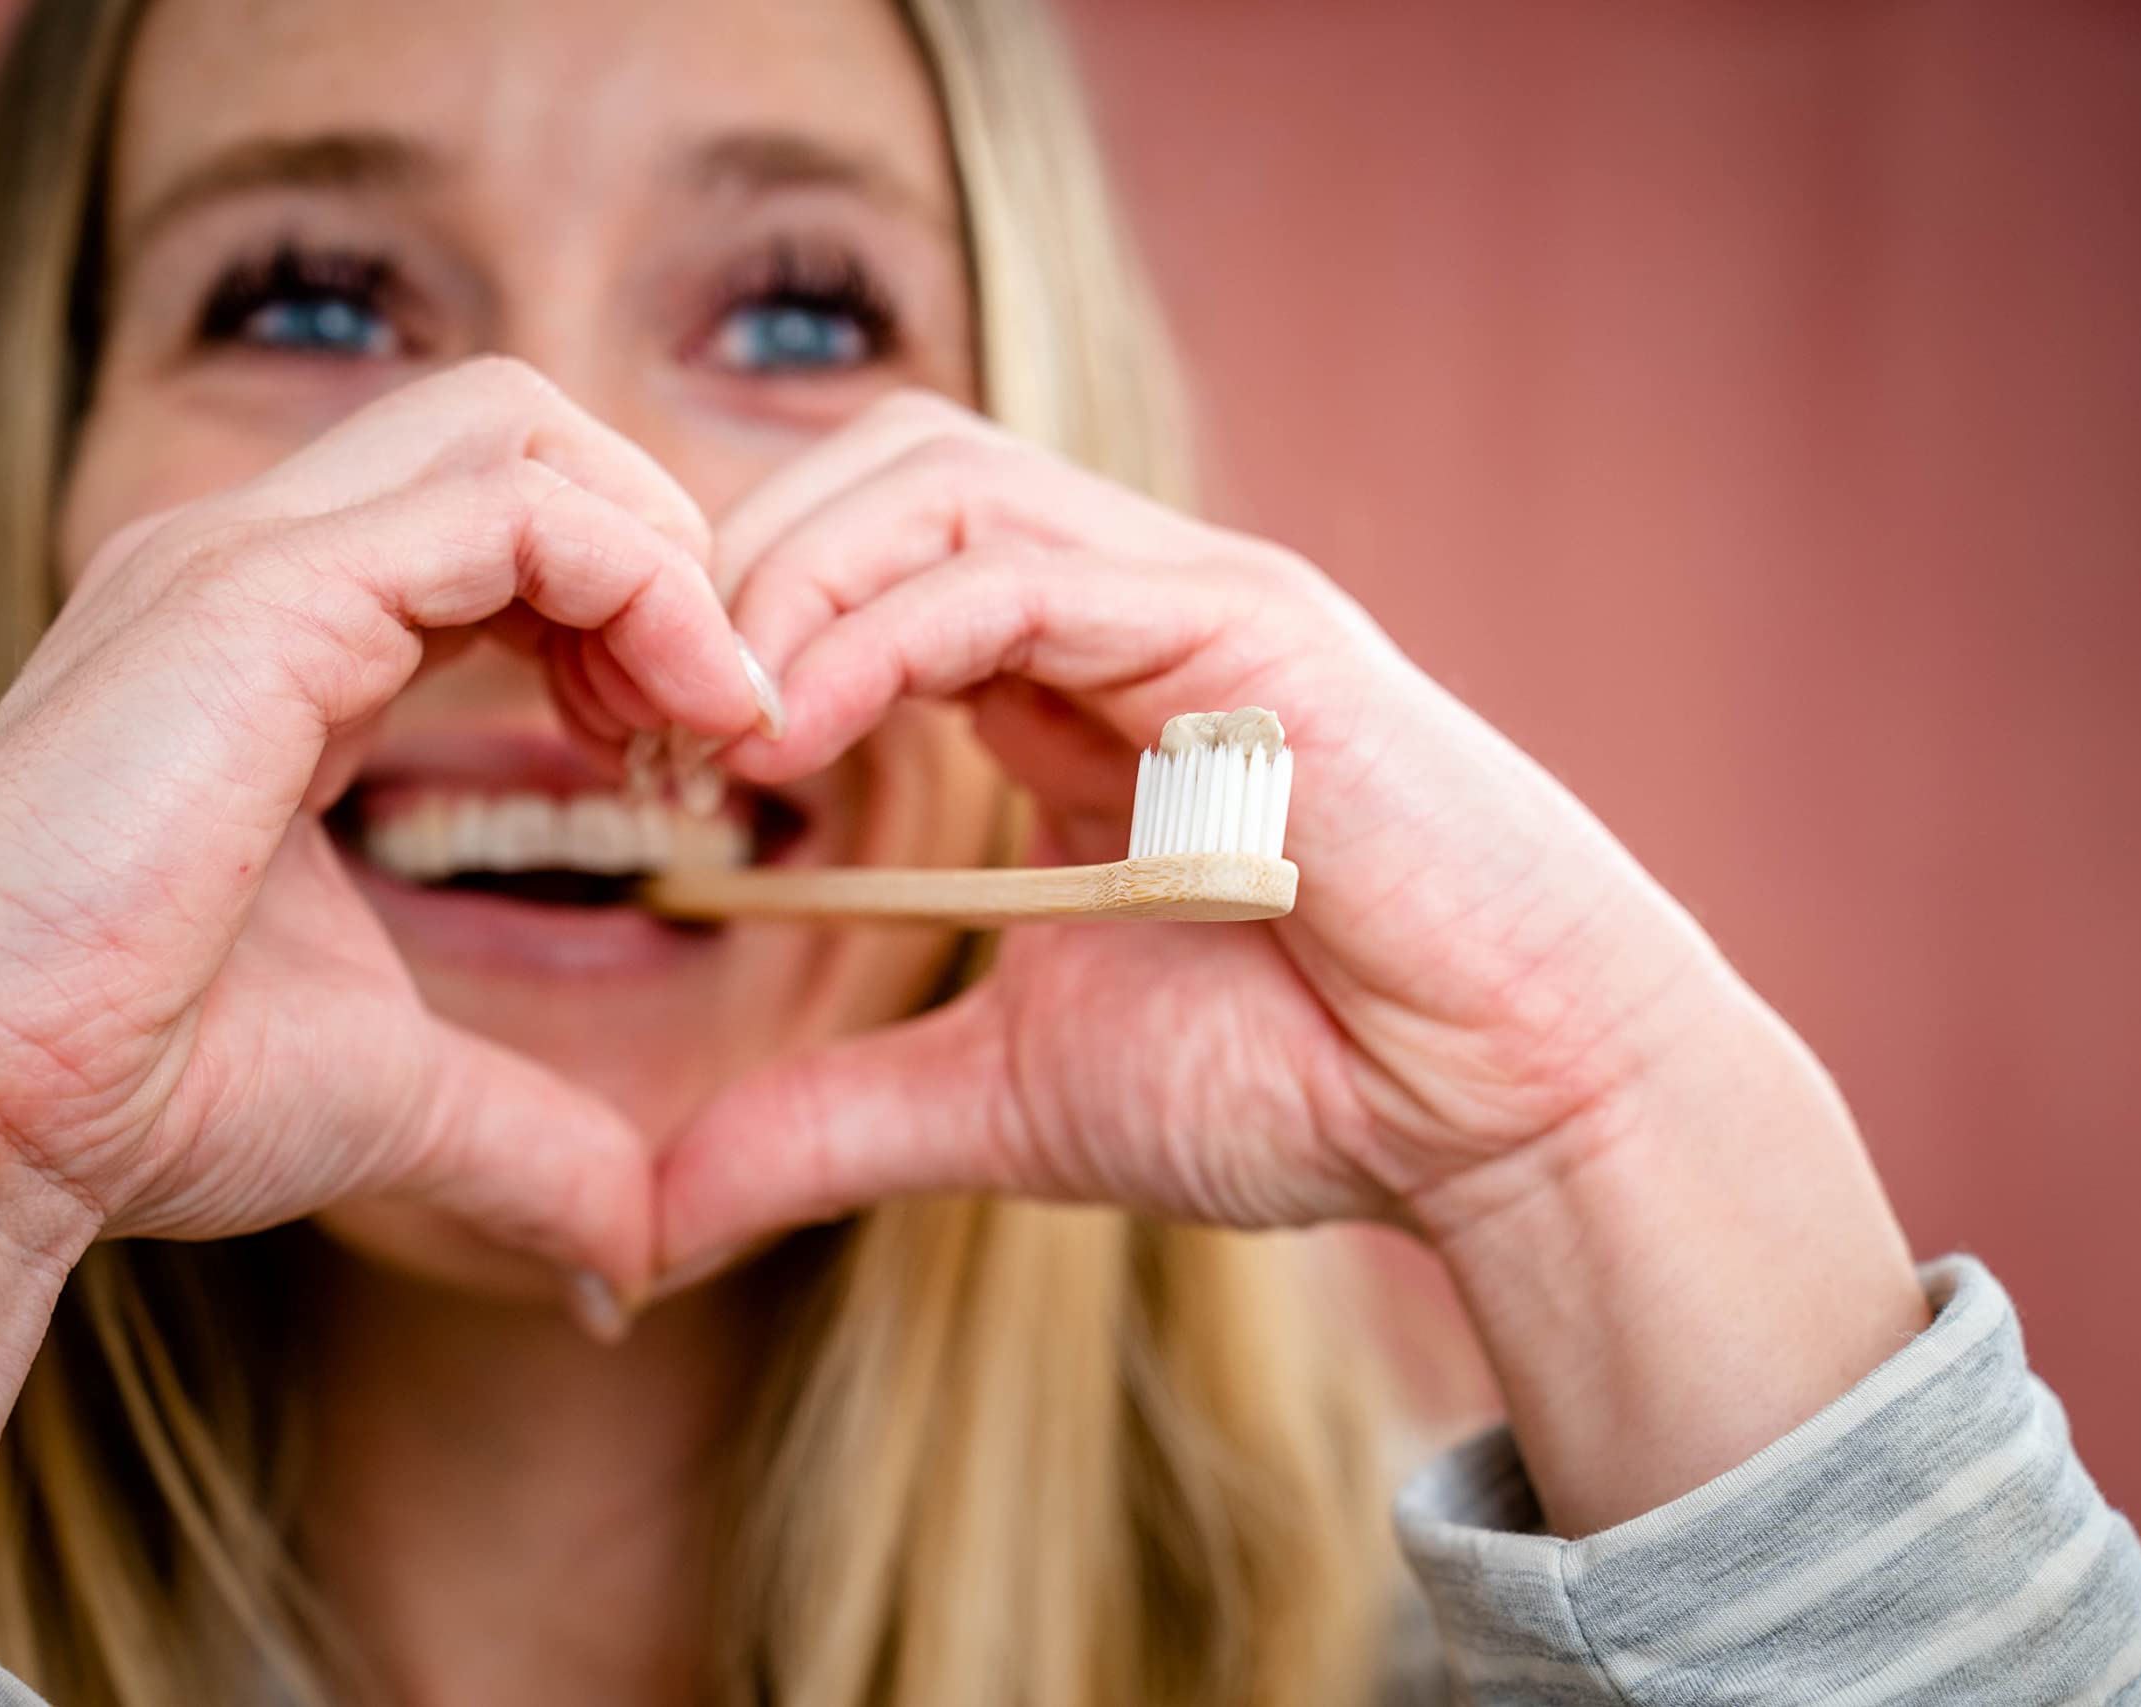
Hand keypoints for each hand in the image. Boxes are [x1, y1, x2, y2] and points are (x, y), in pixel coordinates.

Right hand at [0, 357, 766, 1285]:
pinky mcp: (259, 594)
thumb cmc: (135, 1091)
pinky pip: (516, 509)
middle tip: (708, 725)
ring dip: (662, 560)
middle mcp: (261, 566)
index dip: (633, 610)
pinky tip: (682, 723)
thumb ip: (532, 1143)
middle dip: (660, 547)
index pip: (503, 520)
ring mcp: (248, 560)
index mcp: (283, 640)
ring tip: (704, 722)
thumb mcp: (395, 1095)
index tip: (691, 765)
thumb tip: (634, 1257)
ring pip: (524, 432)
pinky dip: (642, 587)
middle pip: (523, 429)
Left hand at [656, 393, 1924, 1532]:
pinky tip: (794, 732)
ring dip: (784, 585)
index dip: (729, 623)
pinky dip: (880, 631)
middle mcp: (1125, 606)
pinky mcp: (1248, 628)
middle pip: (878, 468)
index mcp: (1068, 680)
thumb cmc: (1301, 1082)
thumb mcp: (1007, 1096)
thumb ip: (831, 1122)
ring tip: (709, 730)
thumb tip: (649, 1218)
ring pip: (934, 482)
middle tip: (644, 729)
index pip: (862, 552)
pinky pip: (1020, 574)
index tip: (635, 763)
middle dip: (729, 571)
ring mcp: (1189, 599)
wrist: (1505, 1114)